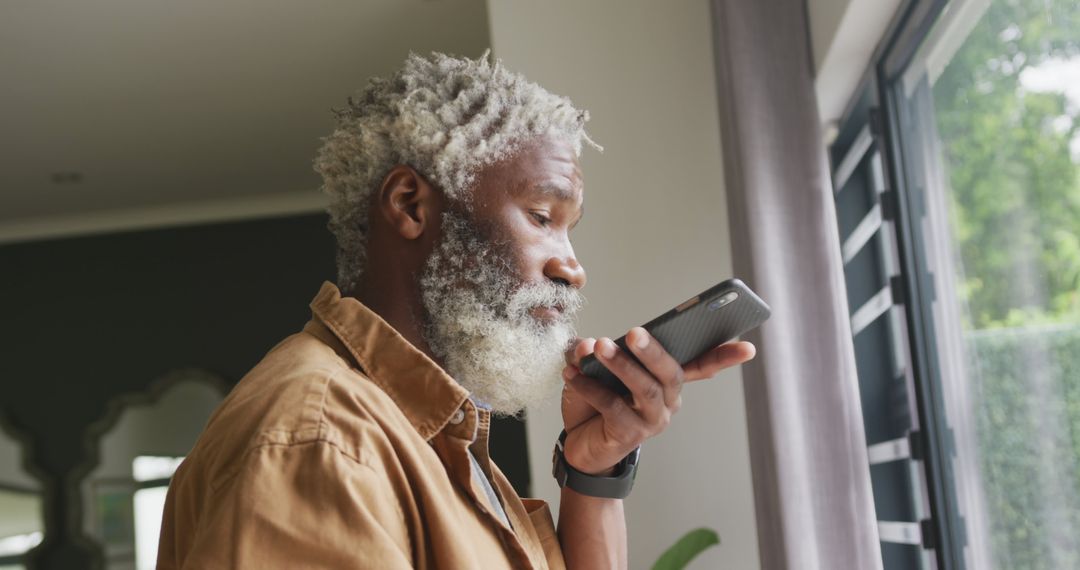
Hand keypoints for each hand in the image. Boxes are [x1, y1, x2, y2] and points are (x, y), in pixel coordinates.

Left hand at [560, 328, 755, 474]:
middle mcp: (668, 401)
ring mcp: (652, 420)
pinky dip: (591, 388)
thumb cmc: (596, 401)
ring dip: (621, 366)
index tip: (748, 347)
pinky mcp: (630, 435)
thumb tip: (589, 345)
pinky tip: (573, 374)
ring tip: (599, 347)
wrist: (580, 445)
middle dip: (653, 351)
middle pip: (671, 373)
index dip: (725, 356)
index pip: (703, 365)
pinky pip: (613, 407)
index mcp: (667, 380)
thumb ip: (595, 352)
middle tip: (635, 332)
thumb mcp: (597, 370)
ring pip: (645, 389)